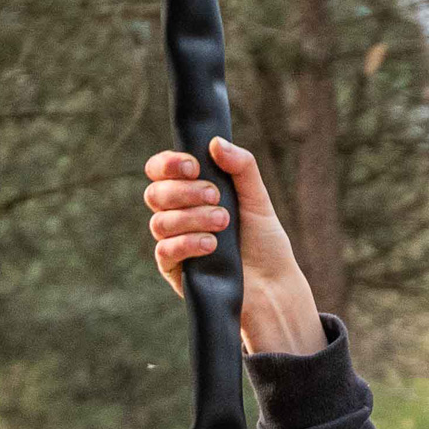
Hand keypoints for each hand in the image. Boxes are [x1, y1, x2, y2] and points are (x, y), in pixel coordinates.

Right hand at [142, 139, 326, 356]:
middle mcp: (177, 216)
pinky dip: (187, 243)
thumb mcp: (257, 198)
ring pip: (160, 222)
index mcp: (191, 193)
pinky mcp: (175, 271)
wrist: (273, 285)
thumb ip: (241, 167)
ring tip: (223, 223)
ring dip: (192, 218)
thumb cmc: (264, 241)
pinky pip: (164, 251)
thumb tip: (215, 142)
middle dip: (185, 192)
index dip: (169, 164)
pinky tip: (211, 244)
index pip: (161, 170)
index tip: (194, 166)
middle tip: (216, 197)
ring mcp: (173, 243)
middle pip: (155, 194)